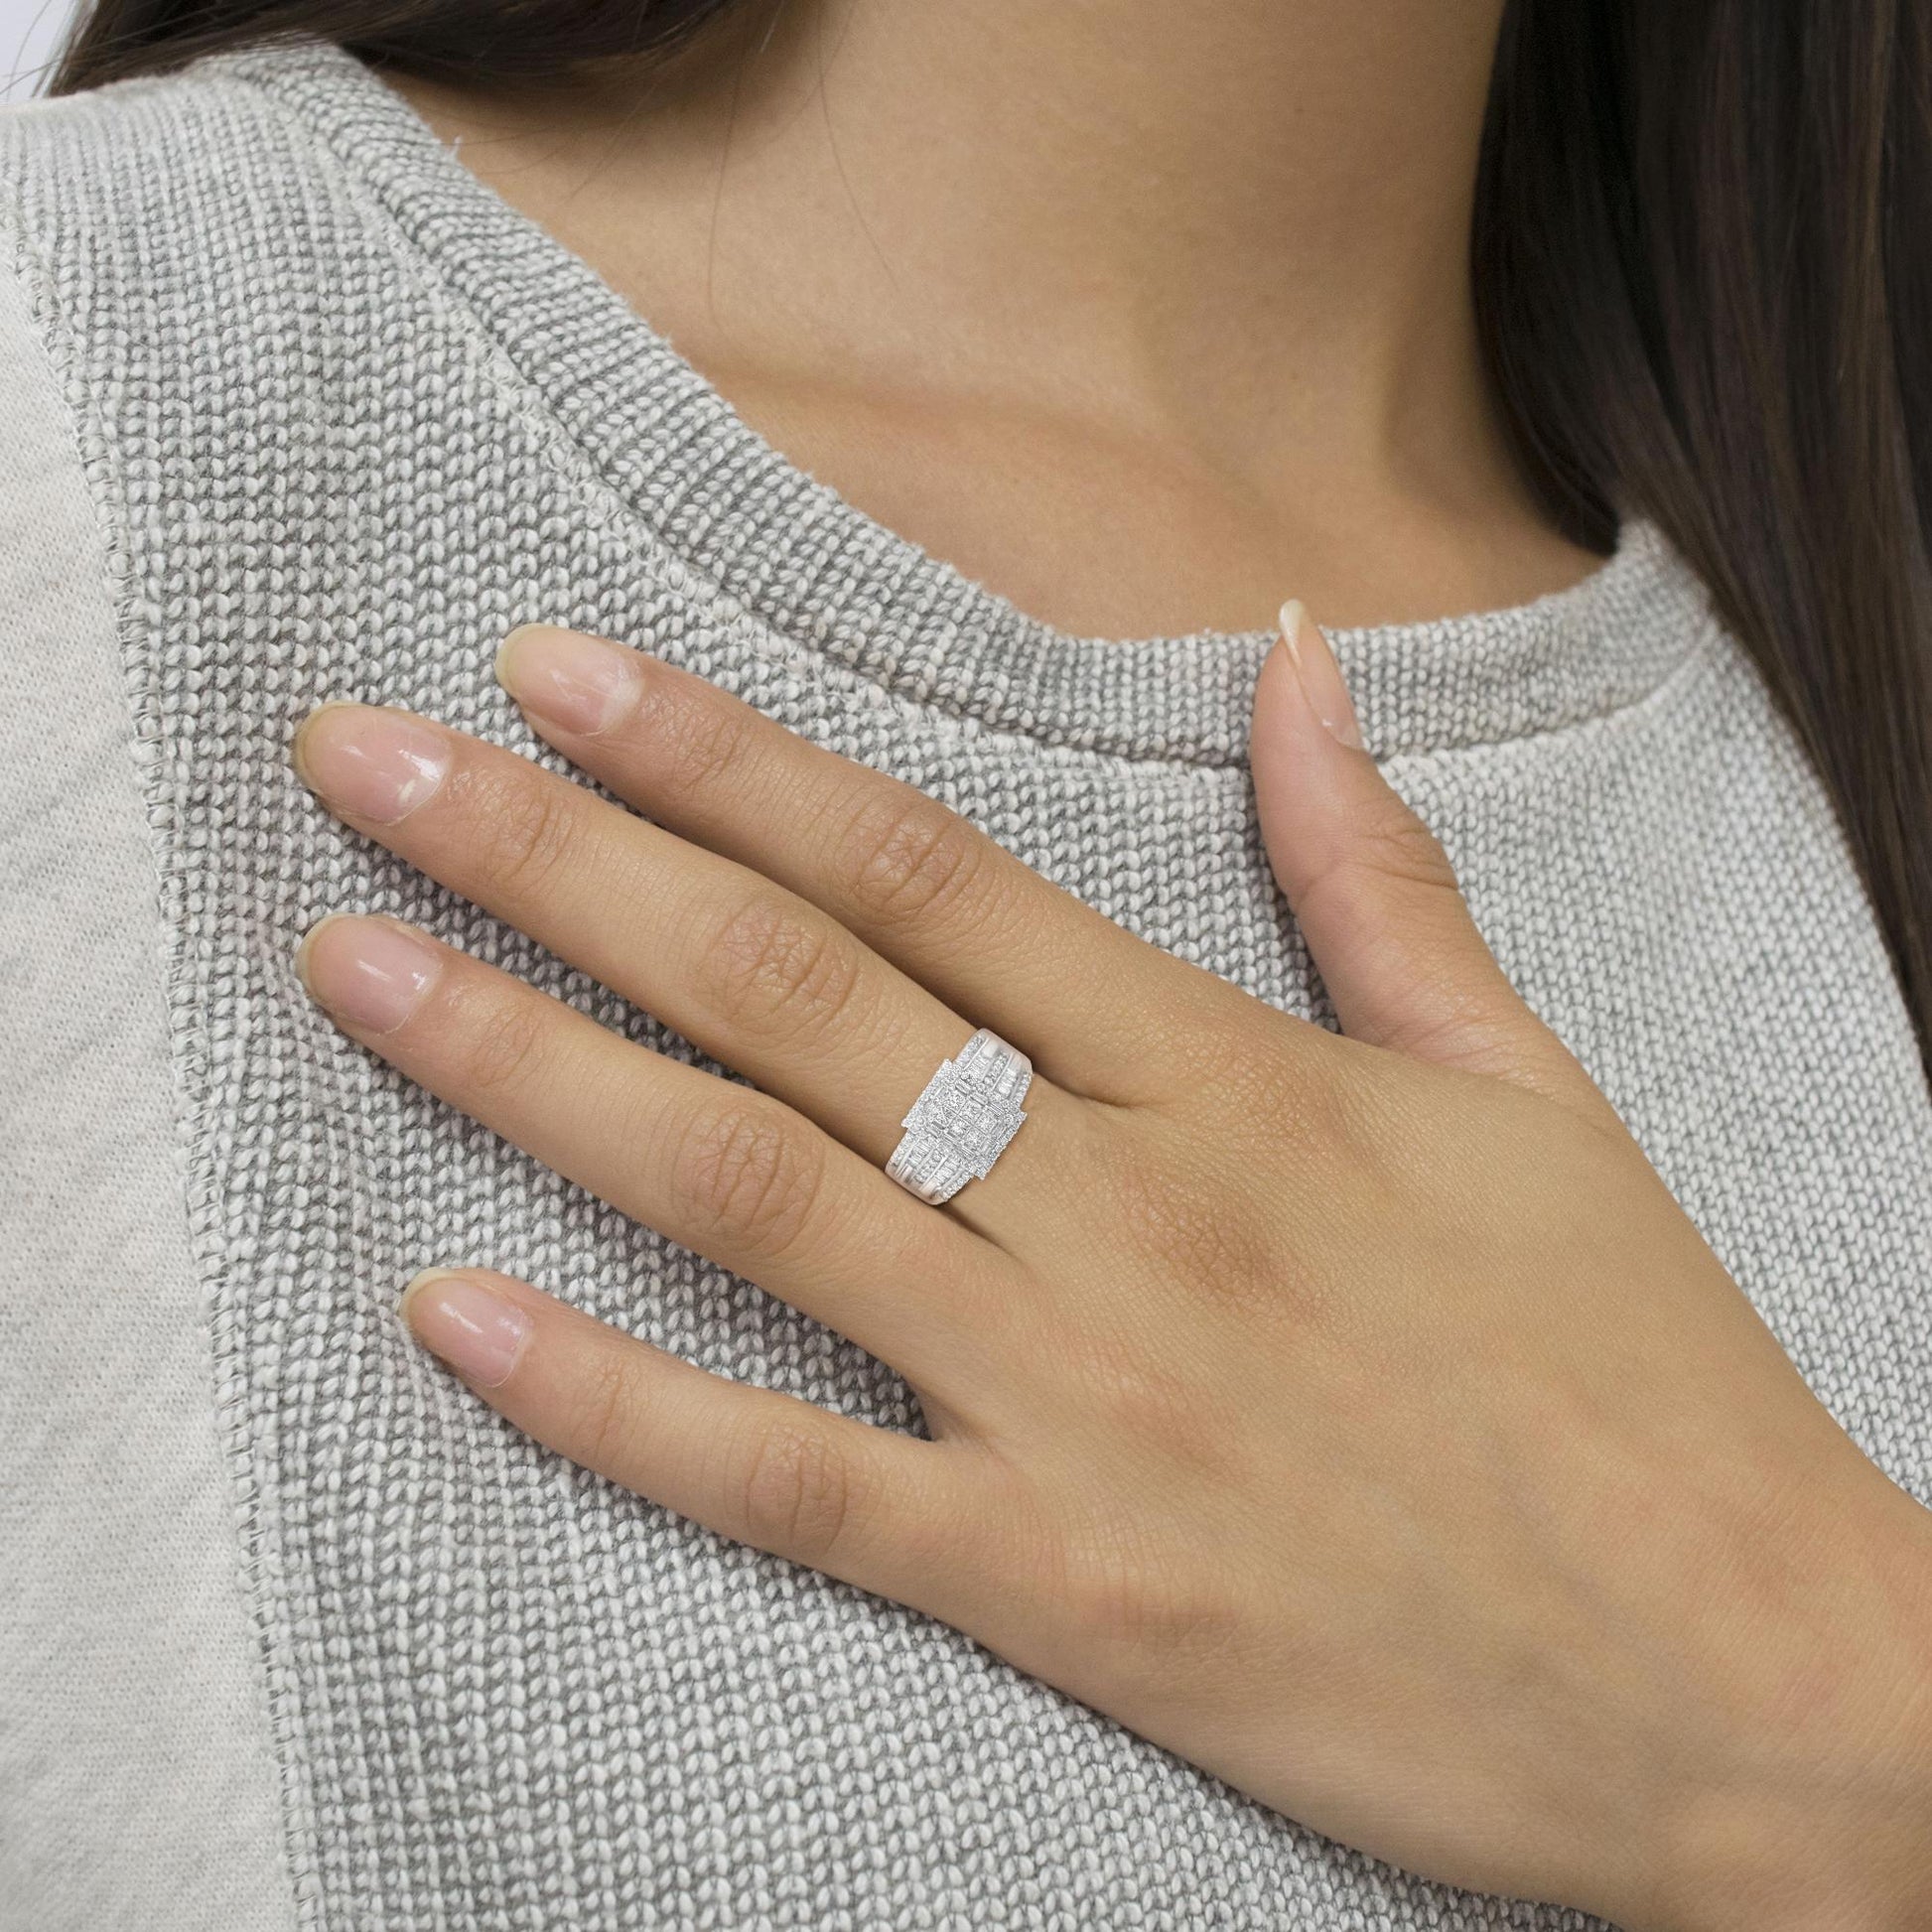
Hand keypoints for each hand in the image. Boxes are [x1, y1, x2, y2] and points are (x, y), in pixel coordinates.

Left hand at [290, 606, 1931, 1928]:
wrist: (1743, 1676)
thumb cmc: (1633, 1371)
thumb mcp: (1525, 1089)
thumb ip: (1376, 872)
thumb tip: (1296, 660)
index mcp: (1232, 1074)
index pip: (919, 864)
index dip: (719, 756)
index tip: (554, 669)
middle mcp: (1129, 1205)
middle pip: (789, 991)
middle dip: (556, 858)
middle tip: (364, 760)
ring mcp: (1083, 1398)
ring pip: (750, 1197)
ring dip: (530, 1071)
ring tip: (354, 966)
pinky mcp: (1066, 1584)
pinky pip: (794, 1484)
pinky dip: (614, 1405)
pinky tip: (453, 1319)